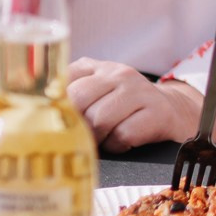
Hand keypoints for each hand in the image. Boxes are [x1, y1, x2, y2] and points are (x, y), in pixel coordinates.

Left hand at [67, 61, 204, 149]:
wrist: (177, 112)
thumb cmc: (129, 109)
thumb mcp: (102, 92)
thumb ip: (74, 93)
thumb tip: (37, 113)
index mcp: (100, 68)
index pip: (65, 79)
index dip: (56, 104)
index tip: (57, 120)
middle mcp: (120, 74)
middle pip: (79, 99)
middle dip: (76, 125)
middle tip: (80, 137)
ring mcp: (140, 92)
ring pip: (99, 119)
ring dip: (98, 138)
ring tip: (105, 140)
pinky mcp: (157, 113)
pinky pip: (123, 135)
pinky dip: (118, 146)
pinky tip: (123, 143)